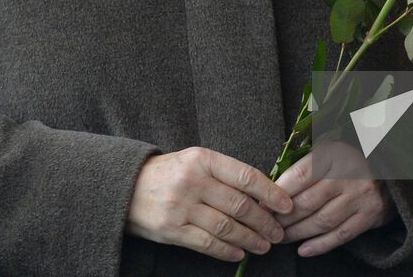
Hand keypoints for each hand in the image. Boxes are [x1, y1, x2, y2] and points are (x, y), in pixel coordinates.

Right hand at [126, 147, 292, 262]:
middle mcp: (192, 181)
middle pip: (239, 205)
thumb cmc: (169, 173)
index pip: (245, 176)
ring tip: (263, 246)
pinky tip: (239, 254)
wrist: (126, 186)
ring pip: (226, 227)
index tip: (287, 205)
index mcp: (202, 159)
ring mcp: (181, 206)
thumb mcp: (194, 161)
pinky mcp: (171, 229)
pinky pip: (206, 243)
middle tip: (278, 232)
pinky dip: (226, 251)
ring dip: (250, 239)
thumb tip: (263, 195)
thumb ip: (224, 174)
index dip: (271, 193)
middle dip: (264, 222)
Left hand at [276, 147, 393, 256]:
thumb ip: (306, 166)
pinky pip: (340, 235)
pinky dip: (319, 245)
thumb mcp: (331, 152)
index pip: (301, 174)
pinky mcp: (370, 216)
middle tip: (268, 224)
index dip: (279, 192)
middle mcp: (349, 174)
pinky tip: (303, 249)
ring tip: (281, 238)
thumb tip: (273, 188)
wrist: (392, 171)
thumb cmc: (351, 161)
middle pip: (309, 201)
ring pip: (322, 221)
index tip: (263, 203)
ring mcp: (361, 197)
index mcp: (335, 153)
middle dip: (284, 216)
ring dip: (297, 233)